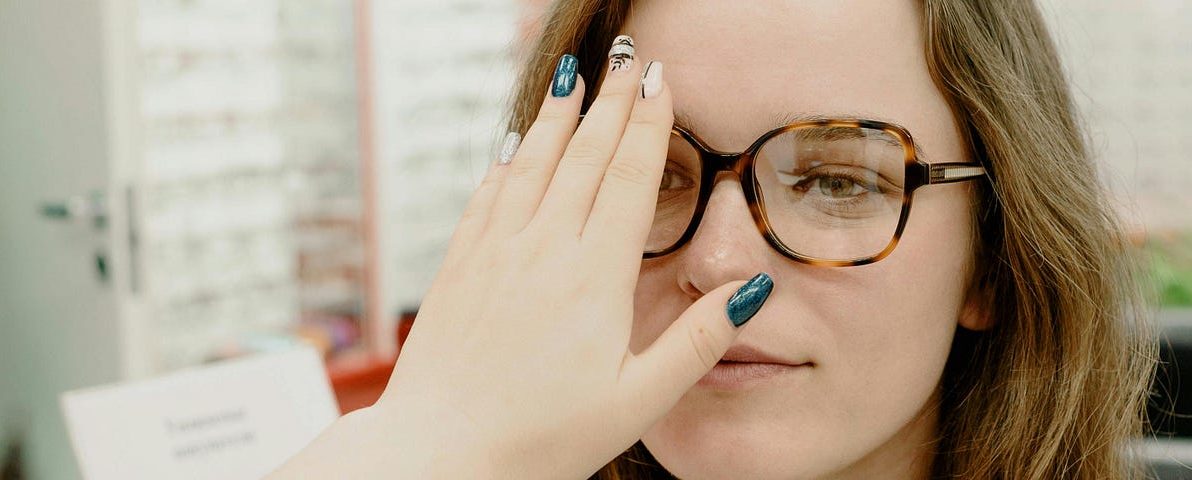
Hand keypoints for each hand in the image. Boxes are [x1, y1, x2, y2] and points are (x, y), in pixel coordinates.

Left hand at [272, 41, 772, 478]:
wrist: (440, 454)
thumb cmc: (541, 439)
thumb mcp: (638, 400)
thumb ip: (698, 342)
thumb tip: (751, 288)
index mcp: (593, 278)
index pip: (627, 181)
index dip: (647, 127)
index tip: (661, 84)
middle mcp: (541, 252)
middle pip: (582, 158)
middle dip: (610, 105)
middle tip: (629, 62)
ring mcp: (494, 255)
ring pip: (529, 166)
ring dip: (556, 118)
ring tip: (573, 80)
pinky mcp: (458, 269)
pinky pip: (486, 197)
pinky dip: (504, 160)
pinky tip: (511, 143)